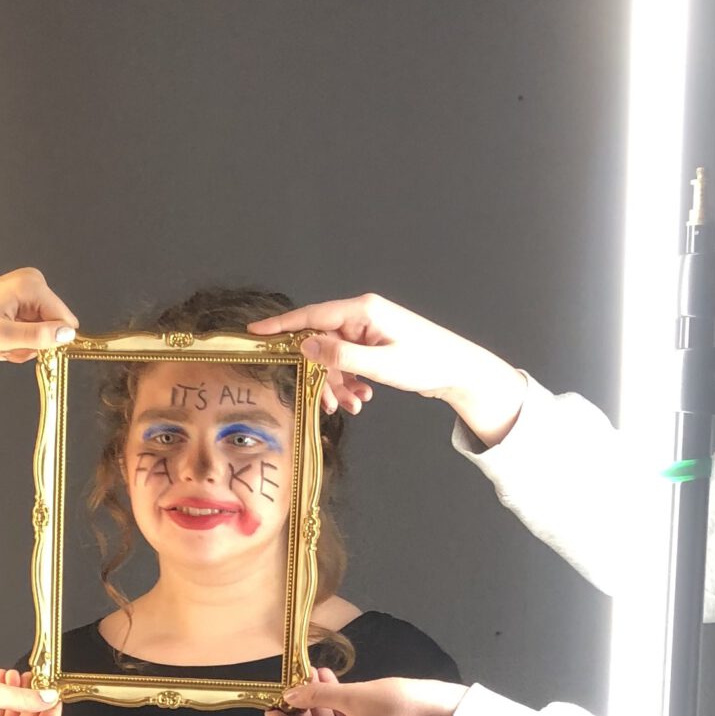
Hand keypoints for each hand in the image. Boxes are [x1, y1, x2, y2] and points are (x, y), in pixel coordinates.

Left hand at [0, 268, 78, 370]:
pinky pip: (31, 330)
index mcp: (30, 284)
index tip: (25, 347)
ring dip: (22, 345)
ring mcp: (25, 293)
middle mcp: (31, 283)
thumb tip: (68, 334)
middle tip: (8, 346)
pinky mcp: (19, 303)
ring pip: (42, 332)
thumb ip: (37, 337)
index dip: (47, 341)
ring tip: (0, 343)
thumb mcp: (2, 337)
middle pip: (53, 326)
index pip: (63, 320)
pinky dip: (16, 342)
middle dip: (31, 343)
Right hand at [248, 293, 526, 441]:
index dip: (282, 326)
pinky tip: (361, 396)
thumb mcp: (381, 364)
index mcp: (363, 310)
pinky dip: (350, 381)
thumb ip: (341, 356)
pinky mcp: (372, 343)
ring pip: (334, 357)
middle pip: (322, 343)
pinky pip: (348, 361)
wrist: (458, 370)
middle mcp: (362, 315)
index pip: (313, 315)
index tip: (256, 332)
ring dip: (338, 383)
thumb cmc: (427, 362)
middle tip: (329, 404)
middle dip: (322, 375)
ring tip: (353, 405)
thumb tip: (306, 346)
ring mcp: (367, 330)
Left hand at [264, 672, 466, 715]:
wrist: (439, 711)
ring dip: (318, 705)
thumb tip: (290, 695)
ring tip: (313, 676)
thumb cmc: (397, 706)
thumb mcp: (351, 696)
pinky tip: (331, 681)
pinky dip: (334, 707)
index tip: (274, 709)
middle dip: (301, 714)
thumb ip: (316, 696)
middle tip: (293, 689)